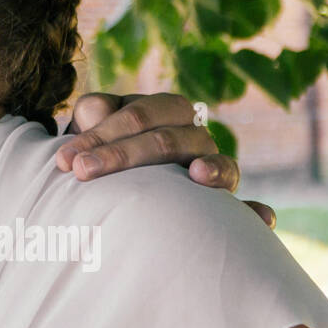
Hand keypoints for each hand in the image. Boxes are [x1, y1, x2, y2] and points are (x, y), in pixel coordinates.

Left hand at [55, 92, 275, 229]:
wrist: (116, 185)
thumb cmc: (100, 152)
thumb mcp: (89, 133)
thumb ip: (91, 119)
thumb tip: (95, 109)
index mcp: (163, 111)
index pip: (136, 116)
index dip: (99, 136)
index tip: (64, 161)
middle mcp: (193, 135)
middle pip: (168, 139)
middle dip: (122, 155)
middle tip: (81, 173)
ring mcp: (213, 167)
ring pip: (215, 164)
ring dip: (210, 169)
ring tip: (198, 175)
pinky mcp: (226, 203)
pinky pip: (246, 207)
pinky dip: (256, 211)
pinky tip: (263, 218)